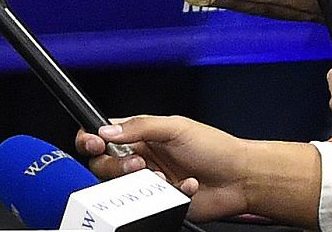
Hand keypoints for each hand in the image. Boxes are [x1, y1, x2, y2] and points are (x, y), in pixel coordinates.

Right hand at [76, 115, 318, 225]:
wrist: (241, 179)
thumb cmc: (215, 148)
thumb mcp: (175, 128)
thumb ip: (139, 127)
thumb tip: (106, 131)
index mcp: (139, 135)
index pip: (100, 135)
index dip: (90, 140)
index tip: (95, 143)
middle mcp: (139, 158)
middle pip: (102, 164)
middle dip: (116, 166)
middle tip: (138, 164)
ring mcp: (147, 182)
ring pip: (119, 187)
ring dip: (138, 182)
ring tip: (161, 176)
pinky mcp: (158, 203)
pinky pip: (146, 204)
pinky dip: (166, 195)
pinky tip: (184, 185)